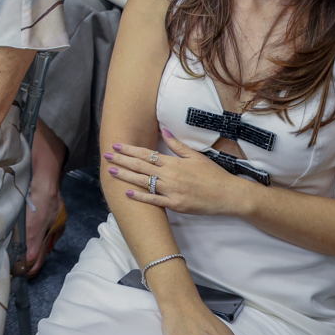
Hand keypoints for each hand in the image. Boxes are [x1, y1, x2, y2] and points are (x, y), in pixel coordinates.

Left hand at [105, 131, 250, 216]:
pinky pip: (153, 201)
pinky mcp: (175, 205)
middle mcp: (170, 176)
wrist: (227, 195)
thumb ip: (178, 145)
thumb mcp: (196, 156)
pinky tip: (127, 193)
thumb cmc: (213, 175)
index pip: (147, 154)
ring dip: (126, 176)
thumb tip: (164, 129)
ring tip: (111, 171)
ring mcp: (171, 191)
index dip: (130, 149)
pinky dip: (139, 197)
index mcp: (174, 162)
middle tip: (106, 155)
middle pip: (141, 166)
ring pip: (143, 182)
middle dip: (122, 160)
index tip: (117, 145)